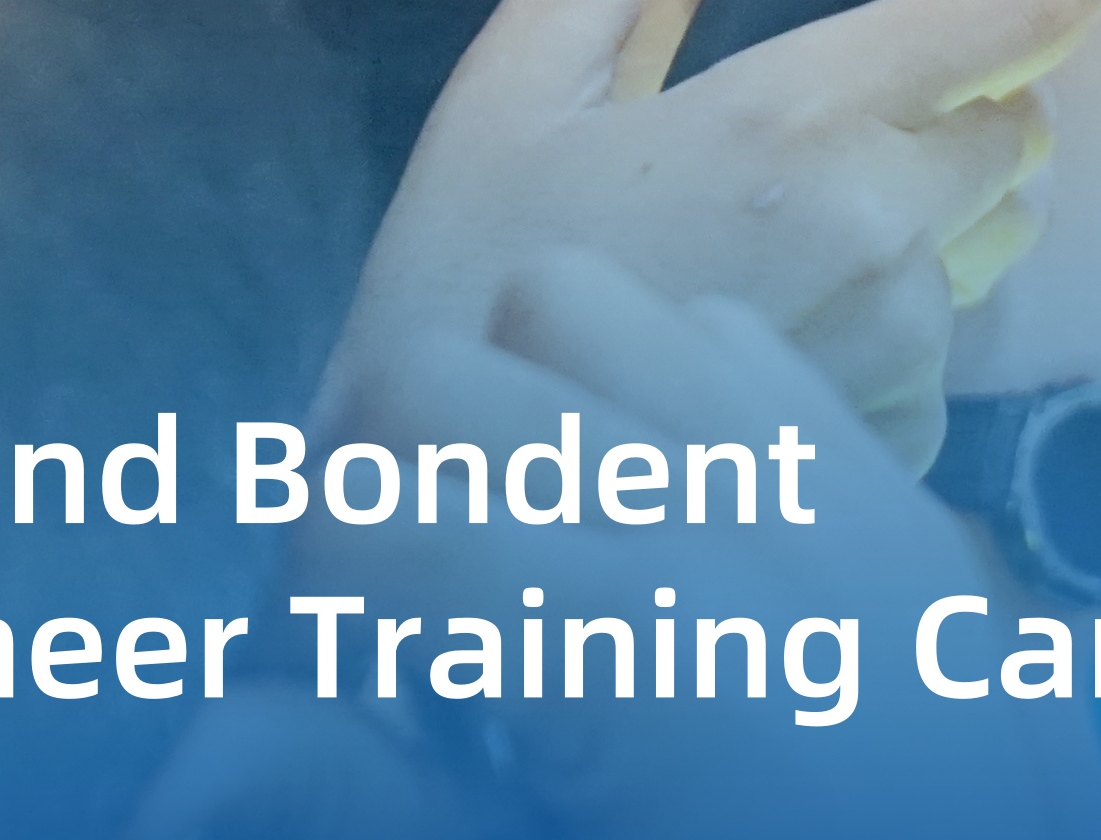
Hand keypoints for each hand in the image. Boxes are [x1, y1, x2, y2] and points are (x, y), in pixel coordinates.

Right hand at [319, 250, 1100, 839]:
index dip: (315, 591)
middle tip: (413, 620)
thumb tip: (198, 759)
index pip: (364, 505)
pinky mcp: (902, 504)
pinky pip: (741, 351)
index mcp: (617, 632)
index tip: (341, 680)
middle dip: (393, 475)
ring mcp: (822, 490)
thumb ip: (372, 795)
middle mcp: (716, 519)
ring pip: (593, 310)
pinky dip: (667, 408)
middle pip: (450, 369)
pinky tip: (666, 541)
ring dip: (525, 406)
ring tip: (531, 550)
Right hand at [338, 0, 1100, 455]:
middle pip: (1022, 121)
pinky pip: (948, 340)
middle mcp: (889, 234)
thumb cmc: (473, 281)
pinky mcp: (898, 440)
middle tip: (849, 76)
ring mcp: (904, 351)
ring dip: (943, 197)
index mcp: (805, 120)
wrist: (461, 504)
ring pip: (996, 233)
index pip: (1024, 9)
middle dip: (972, 83)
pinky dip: (900, 308)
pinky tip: (778, 312)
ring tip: (802, 207)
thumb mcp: (516, 92)